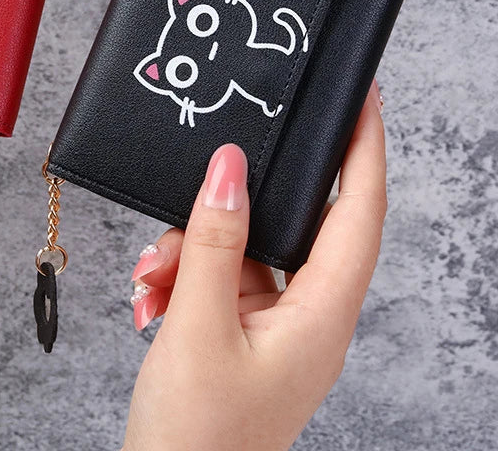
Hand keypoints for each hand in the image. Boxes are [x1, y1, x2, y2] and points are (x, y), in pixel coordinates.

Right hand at [123, 81, 385, 450]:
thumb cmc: (197, 437)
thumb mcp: (199, 325)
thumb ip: (215, 239)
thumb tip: (228, 170)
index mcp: (321, 318)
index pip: (357, 214)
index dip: (365, 152)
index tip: (364, 102)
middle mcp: (306, 317)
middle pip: (283, 227)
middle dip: (227, 211)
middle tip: (190, 201)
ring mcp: (273, 325)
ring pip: (240, 250)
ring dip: (191, 251)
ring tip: (154, 277)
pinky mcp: (242, 331)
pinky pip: (218, 277)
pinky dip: (184, 275)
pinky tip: (154, 294)